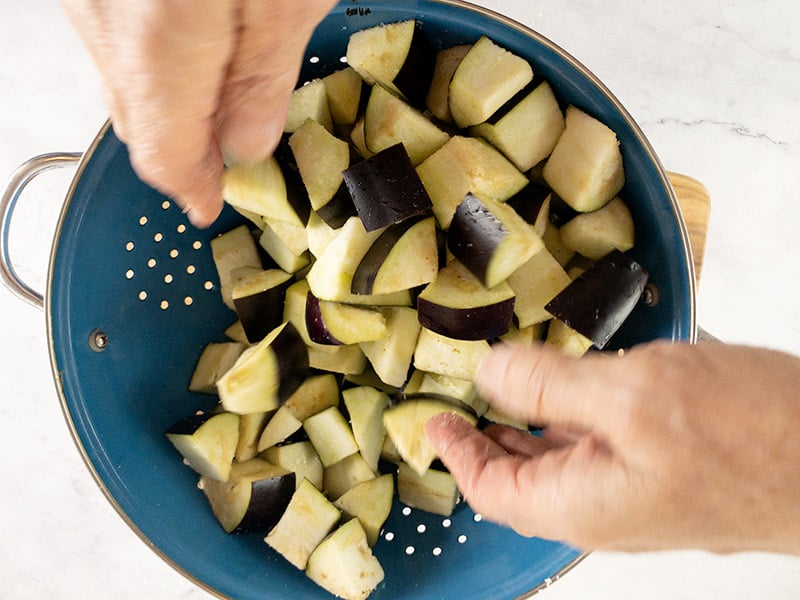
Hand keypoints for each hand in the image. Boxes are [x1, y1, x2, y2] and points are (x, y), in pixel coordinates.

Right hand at [62, 0, 336, 226]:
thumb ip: (263, 76)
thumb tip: (248, 144)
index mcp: (159, 49)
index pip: (164, 157)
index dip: (192, 190)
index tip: (210, 207)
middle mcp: (105, 27)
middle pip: (136, 122)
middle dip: (184, 150)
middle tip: (223, 166)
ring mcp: (90, 1)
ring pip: (122, 81)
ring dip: (169, 104)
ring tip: (219, 106)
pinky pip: (117, 42)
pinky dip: (154, 61)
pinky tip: (194, 49)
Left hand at [425, 340, 799, 553]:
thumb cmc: (752, 436)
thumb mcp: (631, 394)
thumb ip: (548, 385)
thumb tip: (488, 374)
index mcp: (580, 502)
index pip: (490, 490)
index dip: (455, 454)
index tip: (432, 419)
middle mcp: (604, 507)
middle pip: (520, 479)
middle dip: (484, 439)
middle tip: (460, 398)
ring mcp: (639, 492)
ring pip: (560, 461)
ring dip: (525, 426)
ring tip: (503, 385)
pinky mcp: (669, 470)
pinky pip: (600, 447)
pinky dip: (571, 418)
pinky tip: (570, 385)